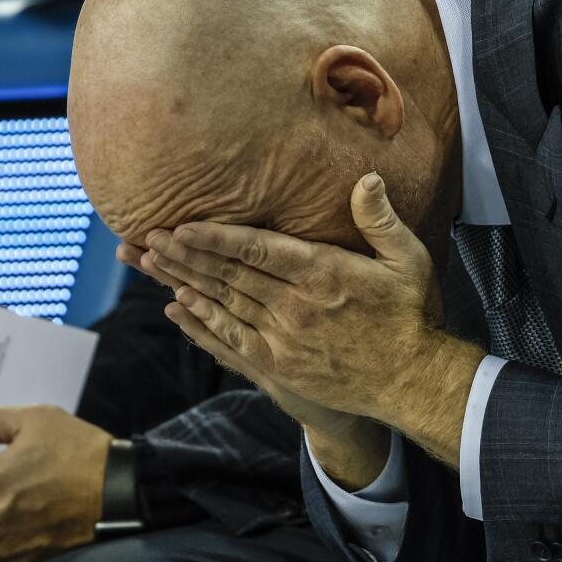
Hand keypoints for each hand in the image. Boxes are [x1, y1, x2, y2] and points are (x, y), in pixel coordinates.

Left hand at [134, 173, 483, 464]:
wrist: (413, 383)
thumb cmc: (412, 316)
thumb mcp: (409, 261)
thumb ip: (381, 219)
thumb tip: (365, 178)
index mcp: (323, 274)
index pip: (257, 250)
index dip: (215, 238)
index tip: (182, 226)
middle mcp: (296, 307)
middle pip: (230, 276)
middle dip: (184, 255)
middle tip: (147, 237)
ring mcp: (285, 340)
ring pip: (224, 305)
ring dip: (184, 282)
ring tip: (150, 263)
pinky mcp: (280, 367)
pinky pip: (231, 341)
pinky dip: (201, 323)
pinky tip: (178, 306)